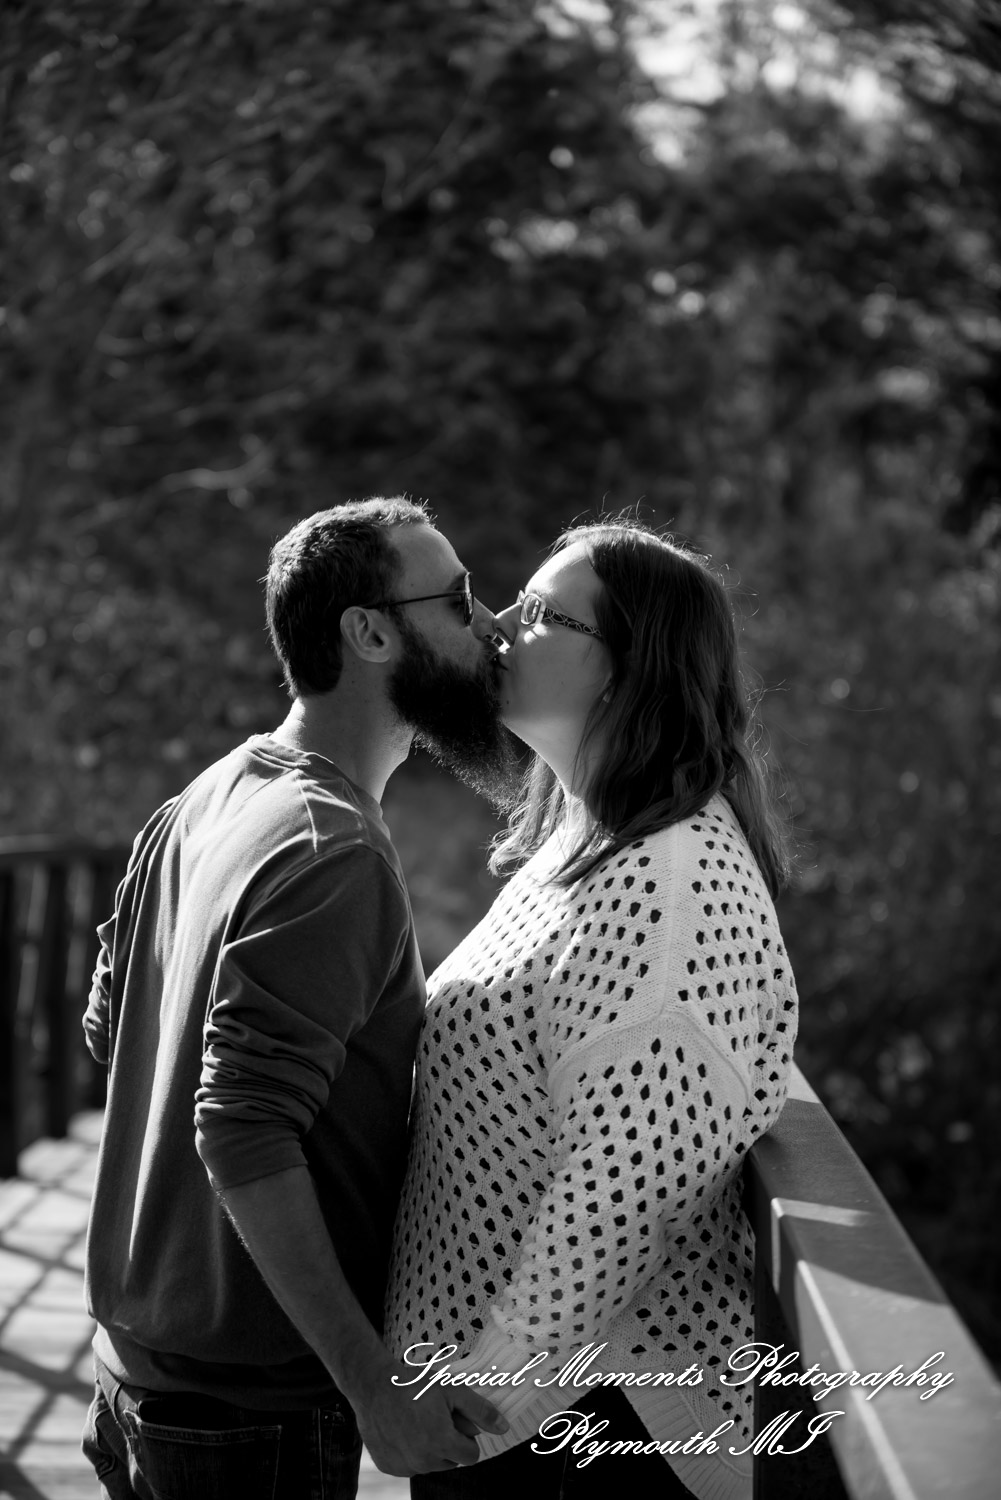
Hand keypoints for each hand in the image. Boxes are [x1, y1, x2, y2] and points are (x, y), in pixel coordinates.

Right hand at [354, 1362, 507, 1475]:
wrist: (372, 1386)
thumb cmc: (414, 1385)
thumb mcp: (452, 1390)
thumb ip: (480, 1410)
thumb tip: (504, 1428)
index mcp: (442, 1443)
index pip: (471, 1456)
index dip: (466, 1438)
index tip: (455, 1421)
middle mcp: (424, 1461)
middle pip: (451, 1461)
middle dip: (448, 1443)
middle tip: (435, 1417)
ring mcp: (404, 1466)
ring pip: (430, 1464)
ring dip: (429, 1449)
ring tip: (417, 1421)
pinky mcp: (389, 1467)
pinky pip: (409, 1465)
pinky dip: (409, 1453)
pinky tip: (402, 1430)